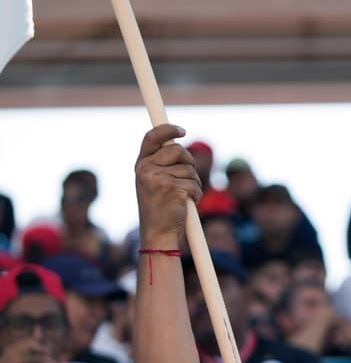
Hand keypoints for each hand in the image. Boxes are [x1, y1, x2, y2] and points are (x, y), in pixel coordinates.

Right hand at [134, 124, 201, 248]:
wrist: (158, 233)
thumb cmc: (160, 207)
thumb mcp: (154, 182)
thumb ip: (162, 164)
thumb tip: (178, 144)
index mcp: (141, 165)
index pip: (151, 138)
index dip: (167, 129)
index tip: (182, 130)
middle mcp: (145, 169)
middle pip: (179, 150)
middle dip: (189, 163)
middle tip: (185, 180)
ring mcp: (157, 178)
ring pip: (190, 169)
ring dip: (194, 183)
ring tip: (182, 197)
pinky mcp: (171, 188)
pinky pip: (195, 184)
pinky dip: (197, 194)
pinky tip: (185, 204)